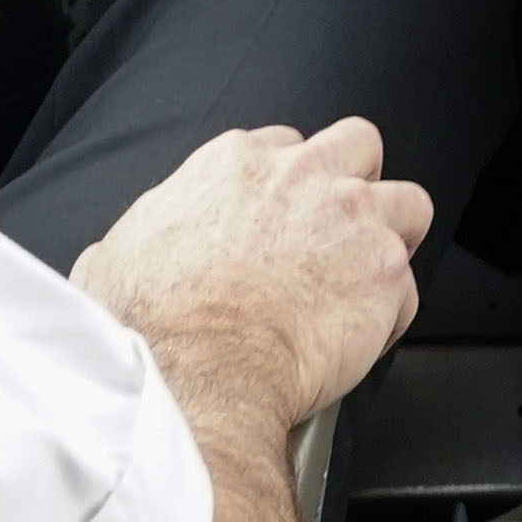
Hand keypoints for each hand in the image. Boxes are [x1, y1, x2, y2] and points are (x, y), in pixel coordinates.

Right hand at [66, 120, 434, 434]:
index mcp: (235, 165)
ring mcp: (352, 219)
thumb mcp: (112, 257)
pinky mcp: (385, 273)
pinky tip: (360, 339)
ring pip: (408, 201)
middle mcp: (302, 178)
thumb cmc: (149, 325)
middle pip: (358, 146)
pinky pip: (409, 287)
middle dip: (356, 182)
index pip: (285, 147)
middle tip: (337, 233)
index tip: (282, 220)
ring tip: (368, 278)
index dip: (289, 187)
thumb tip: (130, 255)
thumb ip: (144, 235)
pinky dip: (391, 314)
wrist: (192, 374)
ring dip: (393, 236)